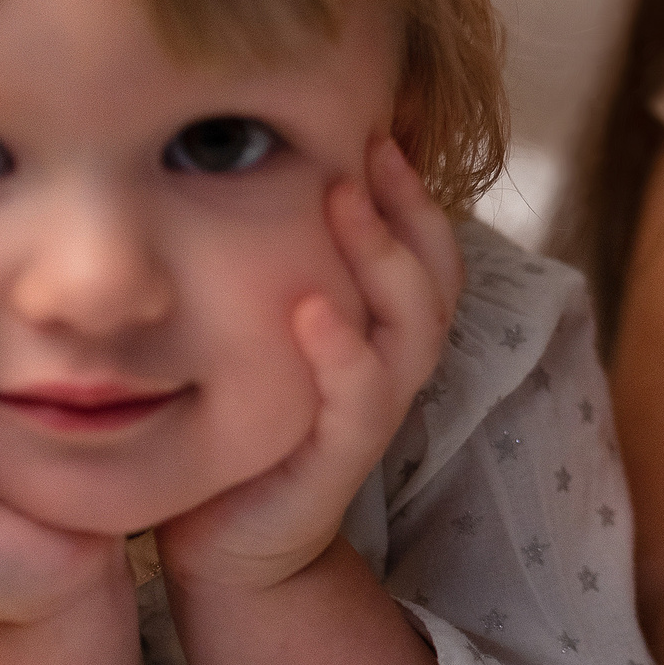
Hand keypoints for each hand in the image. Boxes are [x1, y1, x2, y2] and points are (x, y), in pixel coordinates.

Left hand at [153, 136, 460, 594]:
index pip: (428, 247)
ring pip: (414, 324)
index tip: (376, 127)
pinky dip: (343, 350)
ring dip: (383, 256)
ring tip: (345, 198)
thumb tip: (245, 159)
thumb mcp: (265, 325)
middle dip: (407, 203)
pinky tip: (310, 307)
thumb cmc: (245, 416)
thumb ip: (277, 258)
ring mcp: (373, 410)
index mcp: (384, 330)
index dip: (412, 189)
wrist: (227, 537)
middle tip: (369, 144)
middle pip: (436, 272)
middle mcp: (393, 364)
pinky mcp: (342, 457)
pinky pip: (362, 397)